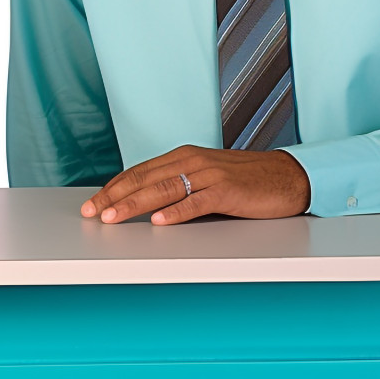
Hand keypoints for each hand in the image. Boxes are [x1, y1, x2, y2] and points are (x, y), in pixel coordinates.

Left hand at [80, 145, 311, 224]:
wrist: (288, 177)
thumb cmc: (246, 182)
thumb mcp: (205, 181)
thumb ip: (178, 189)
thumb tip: (145, 208)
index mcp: (184, 157)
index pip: (139, 172)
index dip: (113, 187)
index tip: (92, 203)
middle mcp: (192, 161)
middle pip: (144, 178)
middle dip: (114, 196)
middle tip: (91, 212)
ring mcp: (210, 174)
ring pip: (164, 188)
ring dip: (135, 204)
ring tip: (113, 216)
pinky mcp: (227, 191)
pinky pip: (197, 202)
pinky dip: (176, 212)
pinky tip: (160, 222)